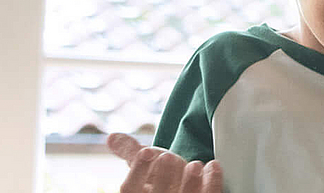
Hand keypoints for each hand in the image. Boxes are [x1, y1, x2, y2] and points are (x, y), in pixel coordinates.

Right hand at [107, 132, 222, 192]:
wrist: (182, 188)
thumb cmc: (163, 178)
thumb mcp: (146, 165)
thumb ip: (130, 152)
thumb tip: (111, 136)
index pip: (130, 189)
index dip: (138, 169)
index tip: (146, 150)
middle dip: (164, 176)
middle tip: (169, 156)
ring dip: (190, 183)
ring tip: (195, 164)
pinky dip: (212, 182)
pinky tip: (213, 166)